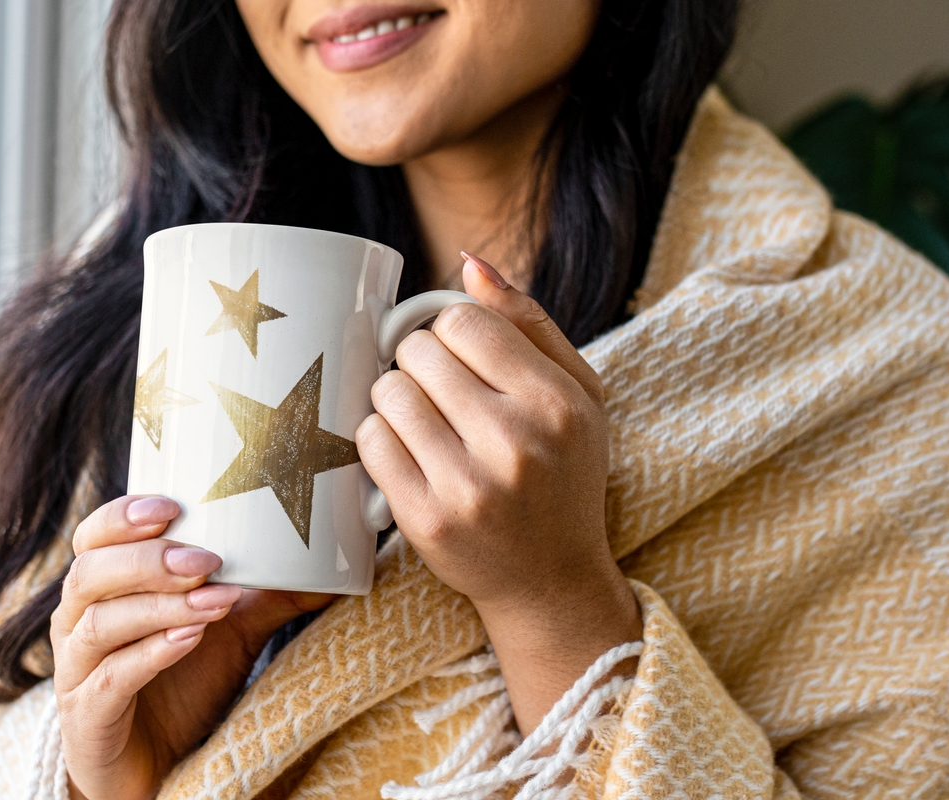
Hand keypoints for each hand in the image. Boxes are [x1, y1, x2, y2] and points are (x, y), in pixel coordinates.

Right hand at [51, 495, 332, 799]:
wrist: (158, 767)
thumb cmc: (185, 684)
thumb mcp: (232, 631)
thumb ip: (268, 594)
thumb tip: (330, 562)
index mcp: (102, 588)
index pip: (92, 537)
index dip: (122, 517)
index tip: (170, 506)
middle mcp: (77, 623)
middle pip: (90, 574)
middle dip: (149, 560)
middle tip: (206, 559)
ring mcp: (76, 672)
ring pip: (101, 623)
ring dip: (161, 606)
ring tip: (215, 600)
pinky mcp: (87, 719)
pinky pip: (109, 679)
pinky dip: (150, 655)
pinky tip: (190, 640)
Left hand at [355, 254, 641, 732]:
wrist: (552, 580)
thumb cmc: (564, 474)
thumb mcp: (578, 395)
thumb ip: (529, 322)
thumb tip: (469, 262)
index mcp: (555, 403)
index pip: (464, 321)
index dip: (451, 331)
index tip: (459, 355)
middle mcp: (514, 443)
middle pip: (418, 351)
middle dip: (420, 362)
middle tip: (439, 391)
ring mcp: (467, 486)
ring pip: (387, 392)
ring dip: (396, 398)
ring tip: (424, 421)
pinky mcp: (425, 521)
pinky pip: (370, 442)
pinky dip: (380, 438)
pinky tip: (408, 451)